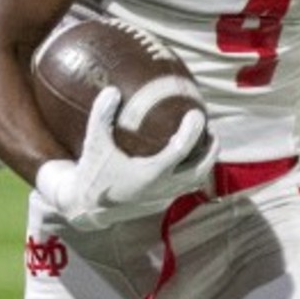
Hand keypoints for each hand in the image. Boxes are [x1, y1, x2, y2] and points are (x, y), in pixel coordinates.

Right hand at [33, 86, 214, 229]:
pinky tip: (188, 157)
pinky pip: (185, 186)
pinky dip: (193, 171)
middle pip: (201, 169)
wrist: (88, 208)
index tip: (197, 113)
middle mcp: (163, 188)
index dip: (193, 131)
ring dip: (205, 161)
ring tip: (205, 141)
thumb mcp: (94, 143)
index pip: (181, 150)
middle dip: (211, 148)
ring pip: (197, 180)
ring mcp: (164, 197)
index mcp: (151, 174)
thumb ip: (101, 116)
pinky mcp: (162, 202)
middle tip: (210, 128)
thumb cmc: (93, 173)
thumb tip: (113, 90)